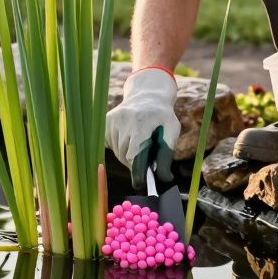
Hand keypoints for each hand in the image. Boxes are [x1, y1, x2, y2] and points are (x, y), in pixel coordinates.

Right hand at [106, 67, 179, 189]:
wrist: (147, 95)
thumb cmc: (162, 116)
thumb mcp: (171, 130)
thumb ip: (167, 154)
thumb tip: (165, 179)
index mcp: (141, 122)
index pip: (134, 154)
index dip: (137, 171)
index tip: (140, 183)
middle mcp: (123, 120)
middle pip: (125, 155)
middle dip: (134, 163)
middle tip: (144, 161)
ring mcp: (112, 120)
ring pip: (117, 151)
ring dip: (127, 155)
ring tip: (138, 145)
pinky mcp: (105, 121)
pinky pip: (110, 144)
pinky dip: (118, 147)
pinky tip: (128, 138)